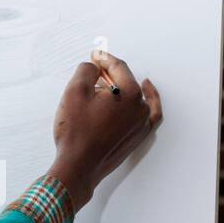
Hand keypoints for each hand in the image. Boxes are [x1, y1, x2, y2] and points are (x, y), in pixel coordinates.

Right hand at [45, 50, 162, 209]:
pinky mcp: (138, 137)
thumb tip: (94, 68)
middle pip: (127, 81)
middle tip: (95, 70)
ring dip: (123, 88)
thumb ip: (87, 70)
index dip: (104, 59)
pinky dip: (148, 101)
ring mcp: (141, 124)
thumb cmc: (76, 133)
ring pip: (136, 96)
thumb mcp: (74, 91)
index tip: (95, 56)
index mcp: (129, 93)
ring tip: (107, 85)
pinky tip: (146, 93)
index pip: (118, 67)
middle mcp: (140, 108)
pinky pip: (149, 114)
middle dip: (110, 74)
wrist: (79, 166)